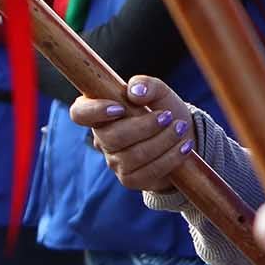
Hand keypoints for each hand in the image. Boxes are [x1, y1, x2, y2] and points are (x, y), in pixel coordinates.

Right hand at [69, 76, 194, 191]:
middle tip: (167, 116)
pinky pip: (148, 172)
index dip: (95, 111)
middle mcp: (102, 138)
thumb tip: (135, 92)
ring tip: (180, 128)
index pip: (80, 113)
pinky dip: (170, 158)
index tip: (120, 107)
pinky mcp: (130, 180)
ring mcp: (114, 162)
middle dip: (144, 127)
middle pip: (112, 137)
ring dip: (162, 141)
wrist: (183, 136)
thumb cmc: (163, 108)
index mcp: (100, 111)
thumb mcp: (159, 91)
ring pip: (133, 156)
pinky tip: (184, 147)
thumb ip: (146, 84)